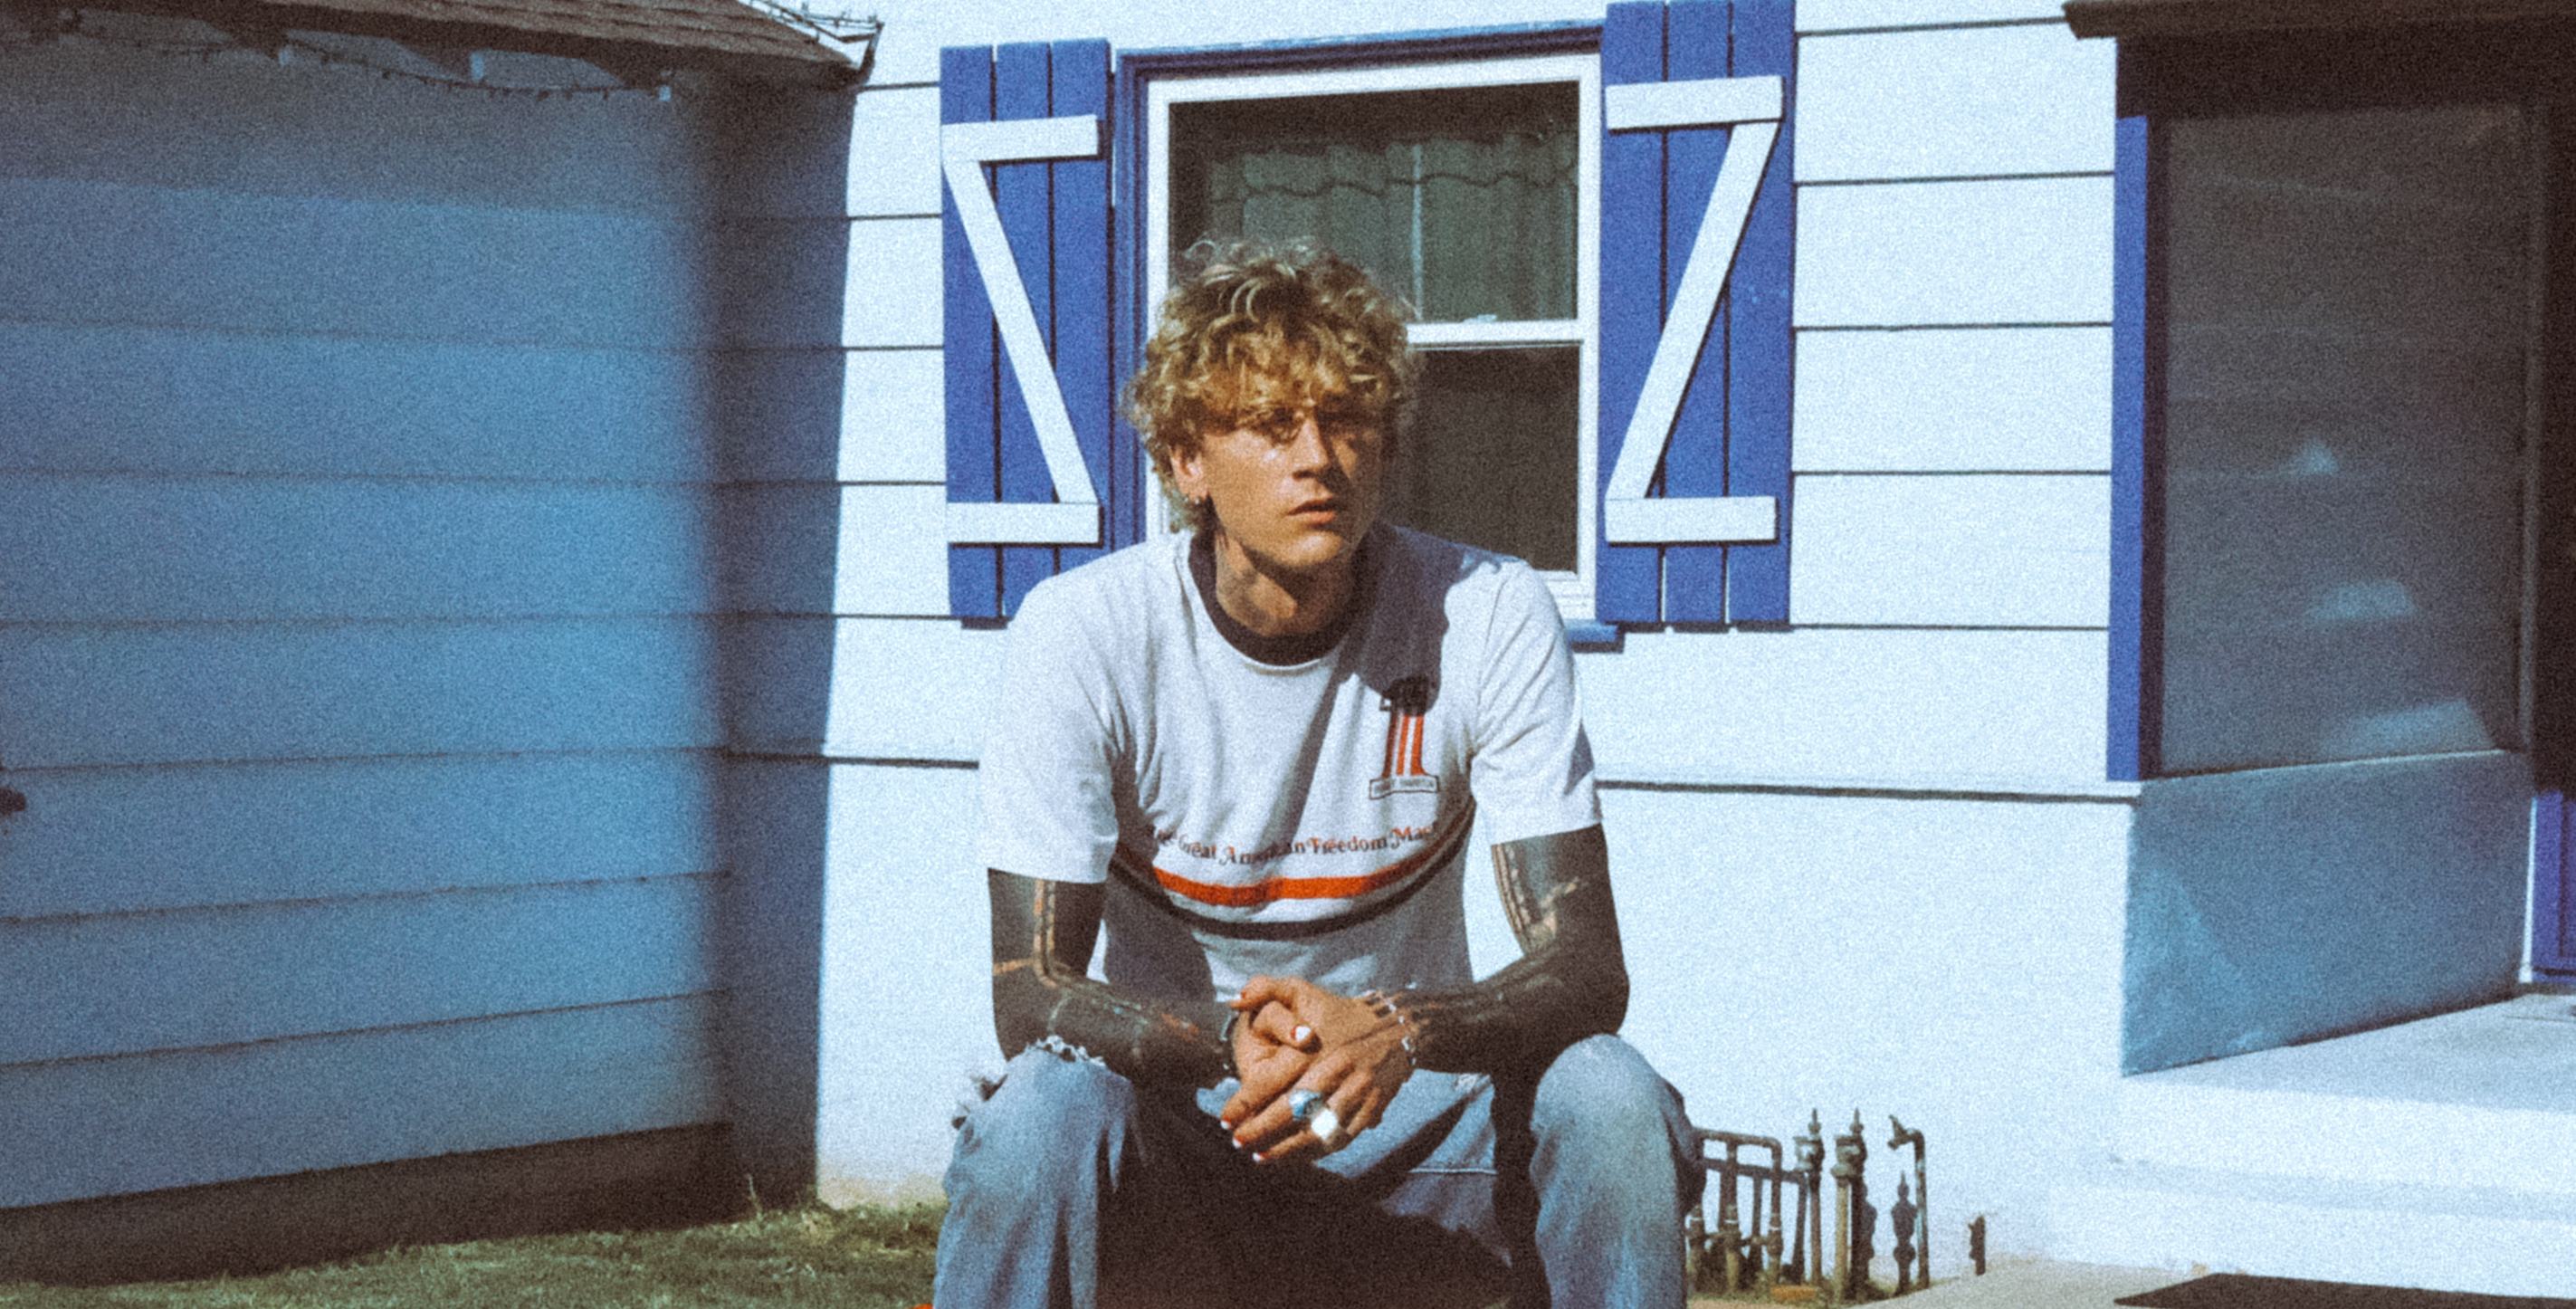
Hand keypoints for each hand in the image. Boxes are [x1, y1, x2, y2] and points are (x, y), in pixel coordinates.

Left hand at [1220, 976, 1413, 1163]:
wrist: (1397, 1026)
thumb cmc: (1338, 1012)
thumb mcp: (1303, 990)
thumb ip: (1265, 988)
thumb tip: (1233, 1000)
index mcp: (1315, 1047)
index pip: (1273, 1081)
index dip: (1246, 1103)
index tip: (1225, 1119)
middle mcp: (1337, 1070)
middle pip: (1293, 1111)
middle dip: (1261, 1131)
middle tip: (1238, 1142)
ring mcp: (1358, 1091)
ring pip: (1317, 1130)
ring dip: (1287, 1150)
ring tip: (1261, 1156)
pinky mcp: (1373, 1107)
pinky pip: (1341, 1138)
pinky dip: (1316, 1151)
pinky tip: (1295, 1157)